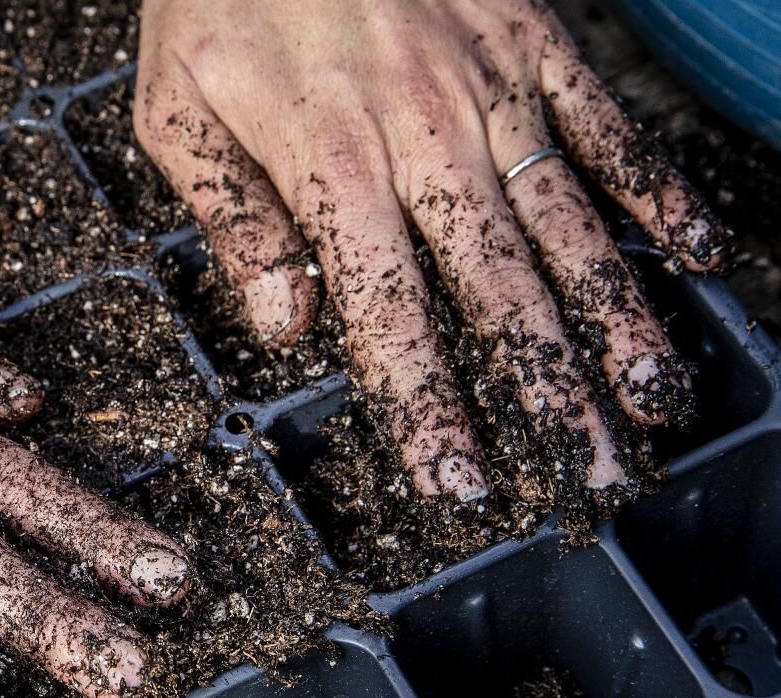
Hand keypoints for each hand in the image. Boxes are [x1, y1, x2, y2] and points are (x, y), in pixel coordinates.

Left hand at [135, 0, 724, 497]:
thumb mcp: (174, 106)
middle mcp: (428, 136)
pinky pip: (609, 122)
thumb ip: (230, 217)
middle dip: (547, 393)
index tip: (462, 480)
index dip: (429, 404)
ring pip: (570, 220)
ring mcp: (493, 85)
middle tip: (590, 474)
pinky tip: (694, 252)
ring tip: (651, 397)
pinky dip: (656, 188)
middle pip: (500, 290)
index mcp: (331, 166)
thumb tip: (285, 321)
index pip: (390, 313)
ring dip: (616, 317)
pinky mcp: (534, 37)